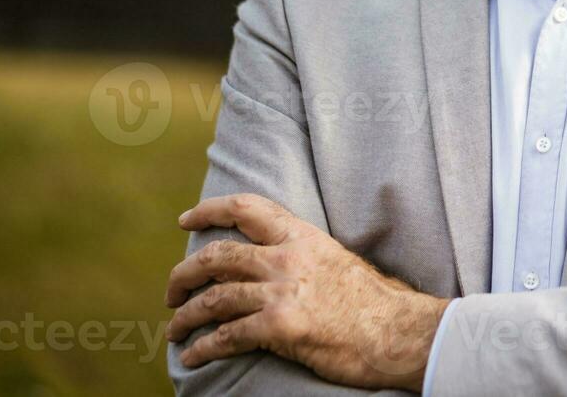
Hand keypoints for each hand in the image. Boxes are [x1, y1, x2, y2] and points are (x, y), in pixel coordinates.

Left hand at [165, 194, 447, 392]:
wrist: (394, 330)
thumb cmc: (373, 302)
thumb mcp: (337, 260)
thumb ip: (305, 255)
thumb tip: (281, 260)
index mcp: (301, 236)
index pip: (246, 209)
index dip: (208, 212)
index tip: (186, 221)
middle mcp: (286, 258)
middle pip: (216, 256)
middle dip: (183, 275)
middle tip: (172, 291)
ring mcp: (281, 292)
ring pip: (213, 299)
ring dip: (185, 317)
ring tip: (175, 330)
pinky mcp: (279, 327)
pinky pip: (226, 336)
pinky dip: (203, 348)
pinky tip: (194, 356)